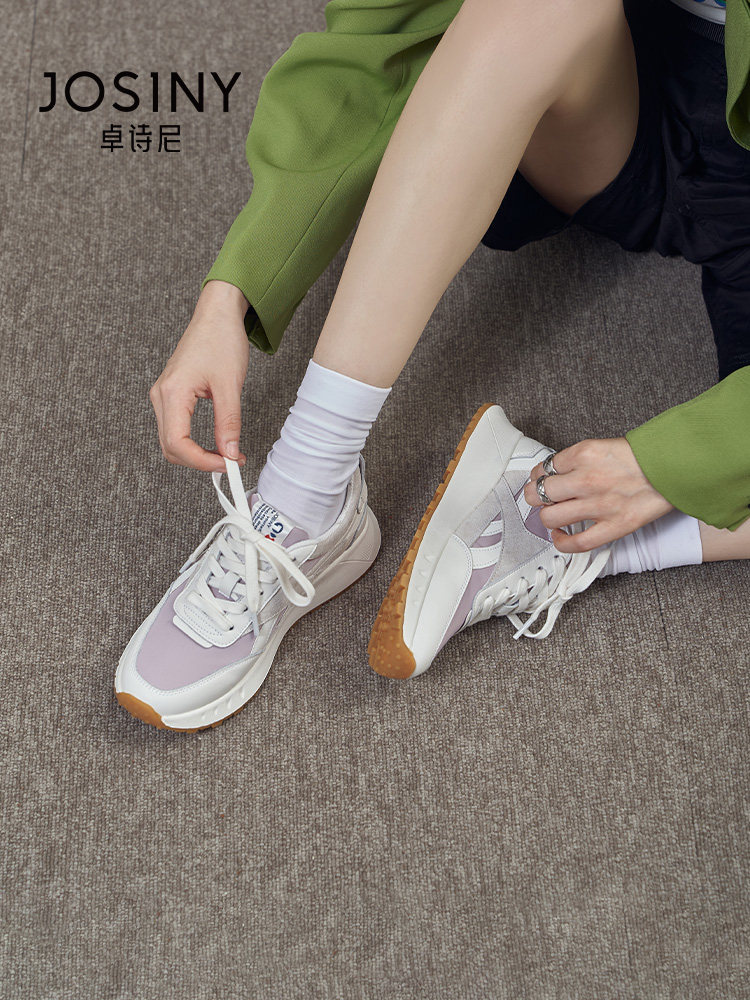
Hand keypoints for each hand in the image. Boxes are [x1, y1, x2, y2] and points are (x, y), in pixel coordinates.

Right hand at [149, 280, 250, 471]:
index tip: (228, 464)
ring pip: (171, 441)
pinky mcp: (170, 395)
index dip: (202, 461)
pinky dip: (193, 443)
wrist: (216, 316)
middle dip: (199, 461)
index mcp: (172, 392)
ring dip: (196, 454)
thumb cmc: (221, 339)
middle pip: (170, 447)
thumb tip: (230, 453)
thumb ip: (229, 422)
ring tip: (225, 454)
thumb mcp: (230, 385)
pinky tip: (213, 444)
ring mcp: (163, 396)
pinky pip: (175, 429)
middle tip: (231, 462)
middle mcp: (161, 395)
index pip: (177, 443)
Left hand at [523, 437, 673, 551]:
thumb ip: (577, 459)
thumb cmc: (643, 456)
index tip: (542, 479)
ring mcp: (598, 505)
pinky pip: (576, 543)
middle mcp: (586, 478)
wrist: (675, 466)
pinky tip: (560, 536)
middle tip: (541, 498)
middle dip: (535, 496)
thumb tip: (552, 472)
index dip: (538, 475)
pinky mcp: (613, 526)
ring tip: (552, 514)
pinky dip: (561, 542)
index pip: (544, 467)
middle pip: (539, 493)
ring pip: (550, 517)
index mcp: (584, 453)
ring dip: (546, 517)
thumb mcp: (604, 445)